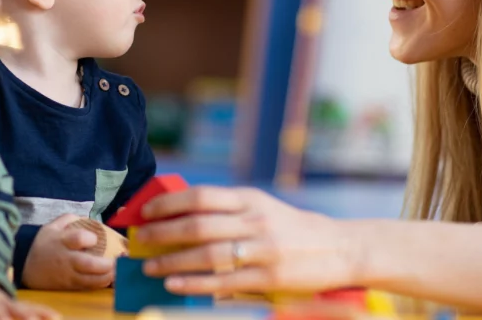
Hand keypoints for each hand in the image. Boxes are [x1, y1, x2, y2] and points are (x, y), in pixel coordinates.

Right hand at [22, 214, 116, 289]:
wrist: (28, 269)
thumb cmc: (44, 245)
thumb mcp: (51, 227)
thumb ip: (70, 219)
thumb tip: (89, 218)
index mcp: (62, 241)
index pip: (77, 239)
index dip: (89, 238)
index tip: (95, 238)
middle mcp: (66, 259)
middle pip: (87, 264)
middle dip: (106, 265)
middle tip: (118, 260)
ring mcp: (68, 275)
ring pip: (90, 280)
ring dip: (108, 277)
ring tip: (119, 271)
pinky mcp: (71, 287)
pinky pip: (89, 288)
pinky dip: (101, 284)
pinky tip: (112, 279)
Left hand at [136, 186, 360, 295]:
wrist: (340, 247)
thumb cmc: (291, 228)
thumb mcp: (262, 207)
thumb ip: (228, 209)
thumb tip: (179, 213)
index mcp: (250, 199)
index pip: (201, 196)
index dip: (169, 204)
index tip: (146, 212)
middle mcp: (255, 220)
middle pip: (199, 226)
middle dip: (163, 233)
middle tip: (141, 240)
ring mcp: (263, 249)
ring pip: (208, 255)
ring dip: (173, 262)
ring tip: (150, 268)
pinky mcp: (270, 276)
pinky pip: (224, 282)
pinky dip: (195, 284)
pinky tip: (176, 285)